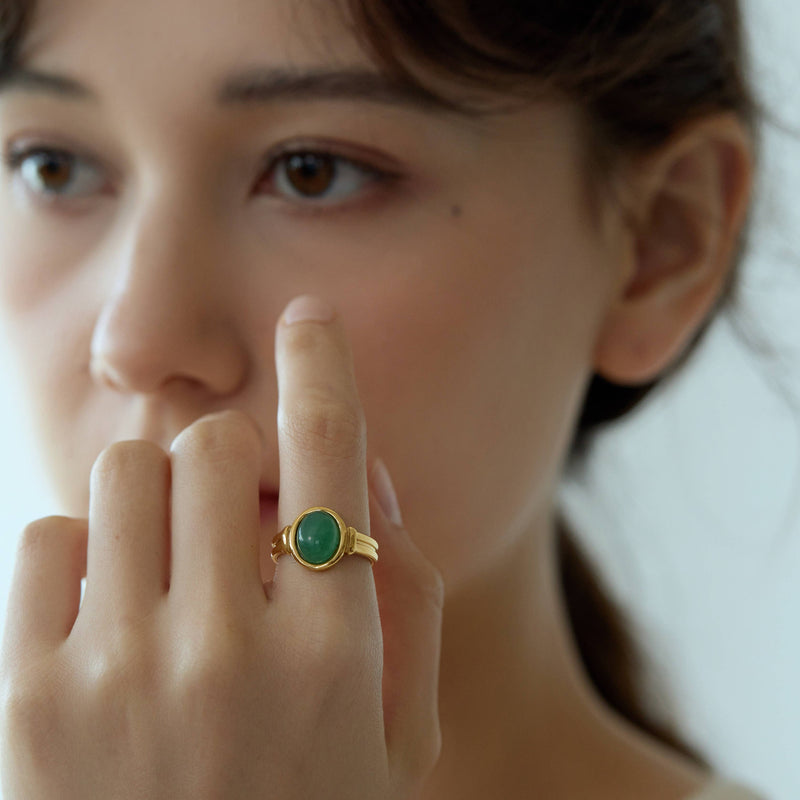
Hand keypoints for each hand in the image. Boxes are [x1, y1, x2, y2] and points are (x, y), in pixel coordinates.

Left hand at [0, 295, 443, 799]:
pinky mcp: (31, 701)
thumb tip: (362, 474)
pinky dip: (88, 548)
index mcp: (336, 652)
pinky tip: (114, 609)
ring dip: (162, 493)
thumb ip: (408, 591)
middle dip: (233, 459)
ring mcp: (121, 675)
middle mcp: (229, 650)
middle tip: (240, 510)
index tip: (311, 318)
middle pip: (214, 446)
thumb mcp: (398, 723)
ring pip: (128, 472)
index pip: (331, 457)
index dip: (324, 367)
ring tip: (176, 562)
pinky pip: (49, 535)